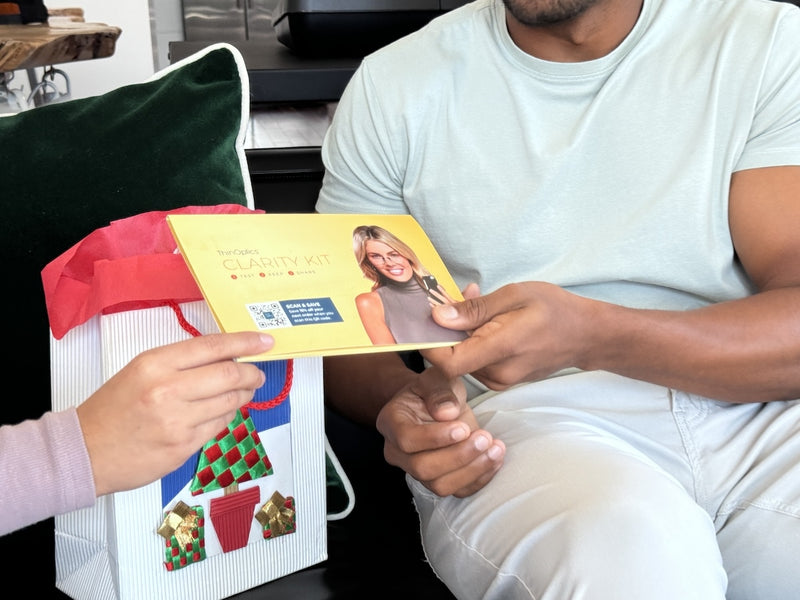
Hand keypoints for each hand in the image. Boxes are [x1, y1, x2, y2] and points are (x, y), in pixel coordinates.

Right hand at [76, 331, 273, 496]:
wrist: (85, 451)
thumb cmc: (113, 409)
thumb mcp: (140, 371)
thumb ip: (180, 362)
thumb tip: (224, 356)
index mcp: (155, 364)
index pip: (212, 347)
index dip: (245, 343)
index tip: (265, 341)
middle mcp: (168, 390)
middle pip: (229, 375)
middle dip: (251, 372)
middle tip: (258, 372)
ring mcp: (177, 421)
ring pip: (229, 402)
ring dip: (243, 395)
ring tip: (244, 391)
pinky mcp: (183, 447)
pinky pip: (219, 426)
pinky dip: (227, 416)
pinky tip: (223, 411)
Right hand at [376, 366, 504, 497]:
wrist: (438, 405)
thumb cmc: (434, 390)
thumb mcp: (436, 379)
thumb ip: (439, 392)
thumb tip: (447, 413)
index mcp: (391, 423)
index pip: (406, 440)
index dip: (435, 438)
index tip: (463, 428)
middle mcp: (398, 452)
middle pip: (422, 468)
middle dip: (458, 456)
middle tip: (484, 438)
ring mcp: (417, 471)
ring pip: (440, 485)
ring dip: (472, 470)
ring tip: (495, 449)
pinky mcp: (439, 480)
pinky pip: (458, 491)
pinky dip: (480, 478)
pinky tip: (495, 459)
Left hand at [423, 282, 591, 388]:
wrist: (586, 335)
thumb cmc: (554, 309)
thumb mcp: (514, 296)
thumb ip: (475, 310)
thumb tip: (438, 317)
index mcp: (499, 350)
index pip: (447, 363)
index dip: (429, 345)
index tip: (426, 320)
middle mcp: (496, 373)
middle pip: (452, 358)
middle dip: (447, 328)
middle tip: (460, 296)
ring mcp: (499, 380)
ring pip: (463, 358)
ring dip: (461, 332)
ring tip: (479, 301)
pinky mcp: (501, 380)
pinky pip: (476, 361)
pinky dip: (473, 340)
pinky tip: (488, 319)